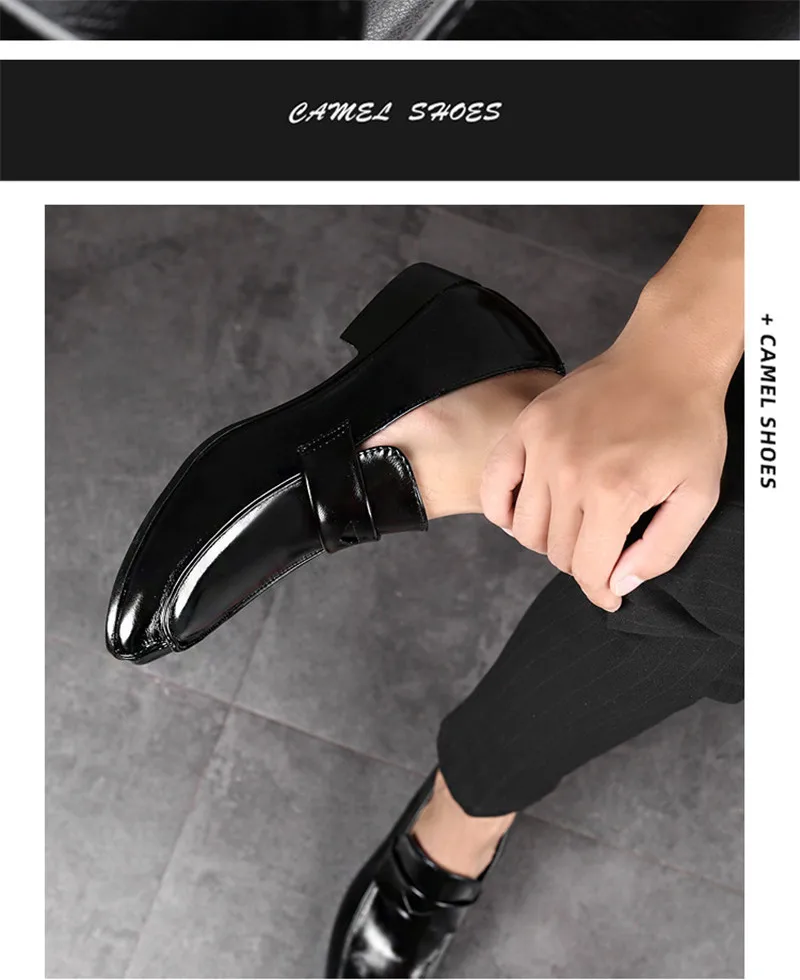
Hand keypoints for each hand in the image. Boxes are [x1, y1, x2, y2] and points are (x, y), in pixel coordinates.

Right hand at [480, 334, 728, 611]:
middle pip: (556, 552)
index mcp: (615, 494)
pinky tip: (523, 515)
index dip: (600, 591)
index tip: (609, 595)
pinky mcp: (527, 427)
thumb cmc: (687, 425)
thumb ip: (661, 550)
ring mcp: (542, 448)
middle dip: (582, 562)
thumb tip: (617, 583)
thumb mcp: (698, 494)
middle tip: (602, 550)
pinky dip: (502, 511)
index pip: (588, 569)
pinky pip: (494, 486)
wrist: (666, 359)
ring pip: (525, 528)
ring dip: (548, 540)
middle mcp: (570, 473)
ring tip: (572, 529)